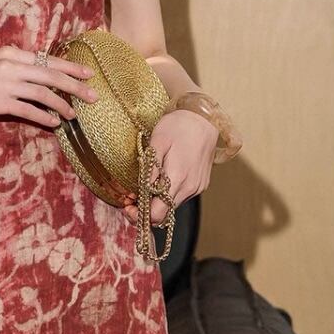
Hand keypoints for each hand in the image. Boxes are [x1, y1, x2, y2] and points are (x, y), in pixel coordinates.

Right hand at [0, 46, 97, 127]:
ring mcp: (5, 84)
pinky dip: (44, 117)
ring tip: (73, 114)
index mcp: (13, 54)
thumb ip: (21, 64)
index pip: (48, 60)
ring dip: (61, 105)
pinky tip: (54, 122)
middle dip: (75, 86)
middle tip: (93, 95)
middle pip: (50, 76)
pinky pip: (27, 110)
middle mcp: (11, 67)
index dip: (70, 67)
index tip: (88, 73)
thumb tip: (48, 72)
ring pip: (42, 94)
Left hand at [120, 108, 219, 225]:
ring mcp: (197, 187)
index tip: (128, 206)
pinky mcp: (200, 184)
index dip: (140, 215)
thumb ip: (150, 169)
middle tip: (131, 199)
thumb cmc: (178, 126)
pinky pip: (180, 197)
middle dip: (145, 210)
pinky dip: (168, 195)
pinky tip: (160, 182)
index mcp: (177, 178)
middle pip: (164, 213)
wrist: (204, 118)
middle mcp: (189, 187)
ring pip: (172, 206)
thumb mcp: (157, 142)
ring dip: (157, 202)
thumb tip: (142, 191)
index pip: (158, 214)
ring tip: (143, 188)